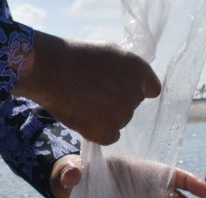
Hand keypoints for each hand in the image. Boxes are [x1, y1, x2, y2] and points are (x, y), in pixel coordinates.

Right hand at [14, 31, 160, 144]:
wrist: (54, 71)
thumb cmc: (79, 56)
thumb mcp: (112, 54)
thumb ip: (127, 70)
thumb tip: (128, 83)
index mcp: (141, 73)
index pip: (151, 89)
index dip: (135, 88)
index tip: (120, 87)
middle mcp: (135, 96)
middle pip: (130, 105)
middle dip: (117, 101)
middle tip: (93, 92)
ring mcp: (123, 117)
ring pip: (119, 120)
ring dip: (106, 115)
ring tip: (84, 102)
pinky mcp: (107, 133)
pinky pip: (110, 136)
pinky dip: (99, 130)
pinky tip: (85, 117)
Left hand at [49, 155, 205, 197]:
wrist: (73, 187)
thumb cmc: (76, 173)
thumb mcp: (73, 171)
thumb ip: (74, 172)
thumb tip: (73, 176)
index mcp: (135, 170)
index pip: (167, 174)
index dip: (187, 181)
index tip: (205, 191)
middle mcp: (145, 186)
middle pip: (174, 197)